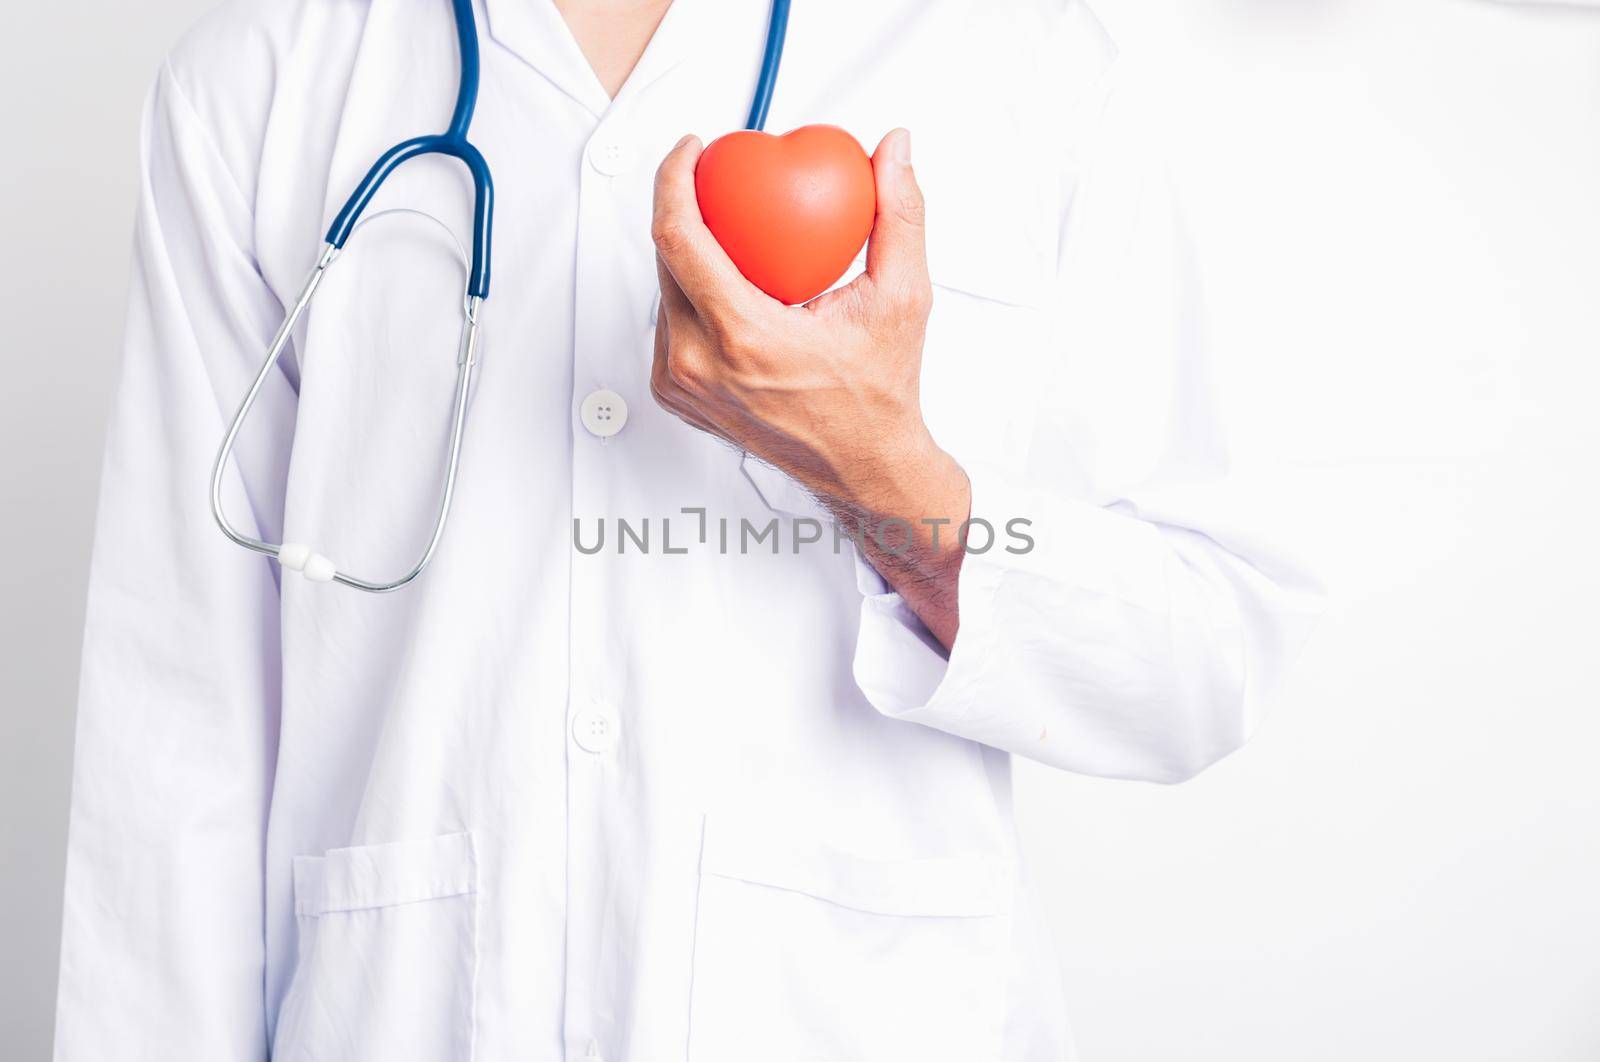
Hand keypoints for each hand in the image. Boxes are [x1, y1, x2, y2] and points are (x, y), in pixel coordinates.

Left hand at [650, 128, 970, 647]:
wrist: (865, 467)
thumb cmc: (880, 393)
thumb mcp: (901, 298)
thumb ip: (899, 214)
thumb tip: (893, 149)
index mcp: (742, 338)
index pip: (680, 238)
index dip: (675, 180)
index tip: (693, 151)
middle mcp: (700, 365)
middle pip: (665, 258)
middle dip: (682, 207)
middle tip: (714, 179)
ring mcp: (682, 386)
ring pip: (663, 292)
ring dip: (688, 252)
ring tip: (725, 227)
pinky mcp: (677, 397)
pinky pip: (670, 325)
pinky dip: (692, 295)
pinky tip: (725, 278)